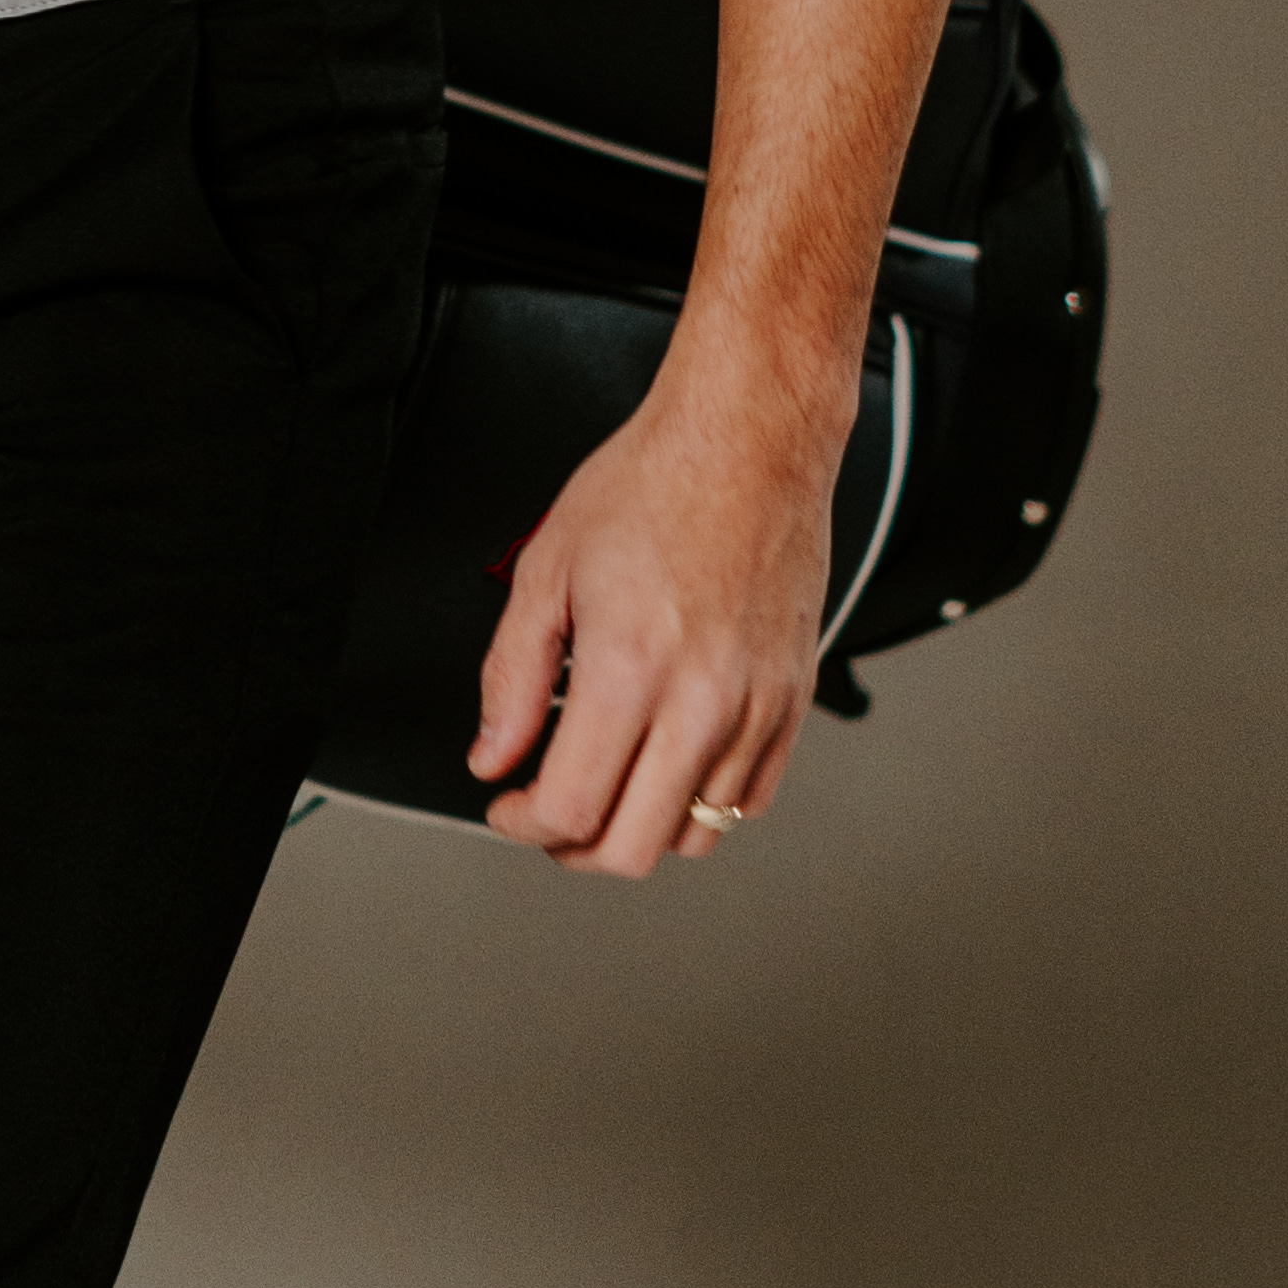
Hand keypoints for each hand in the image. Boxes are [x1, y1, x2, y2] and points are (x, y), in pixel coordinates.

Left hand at [470, 368, 841, 877]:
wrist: (749, 440)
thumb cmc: (654, 484)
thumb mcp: (546, 569)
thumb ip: (510, 676)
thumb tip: (493, 756)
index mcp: (631, 669)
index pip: (570, 808)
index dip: (522, 823)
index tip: (508, 805)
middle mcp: (702, 701)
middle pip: (632, 847)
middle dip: (572, 847)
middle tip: (547, 814)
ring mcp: (757, 708)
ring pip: (695, 836)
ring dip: (638, 829)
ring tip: (606, 789)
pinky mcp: (794, 702)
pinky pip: (750, 800)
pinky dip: (700, 805)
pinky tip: (665, 766)